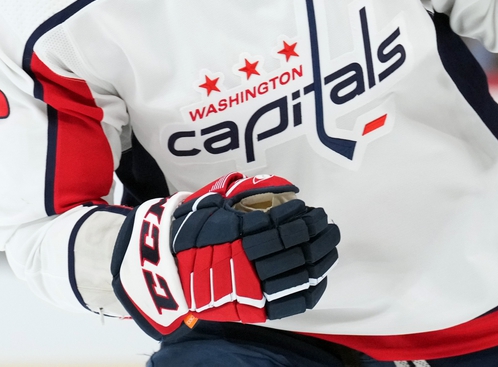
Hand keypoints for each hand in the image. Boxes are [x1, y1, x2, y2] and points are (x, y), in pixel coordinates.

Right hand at [111, 173, 338, 338]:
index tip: (313, 208)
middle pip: (295, 249)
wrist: (167, 272)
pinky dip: (311, 288)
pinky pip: (291, 302)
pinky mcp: (254, 309)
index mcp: (236, 235)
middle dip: (318, 234)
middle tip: (328, 224)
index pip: (280, 226)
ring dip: (320, 257)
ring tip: (330, 244)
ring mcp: (252, 289)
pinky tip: (321, 274)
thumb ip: (242, 195)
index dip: (302, 217)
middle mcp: (246, 262)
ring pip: (298, 274)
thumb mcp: (212, 204)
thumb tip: (280, 186)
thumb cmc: (190, 233)